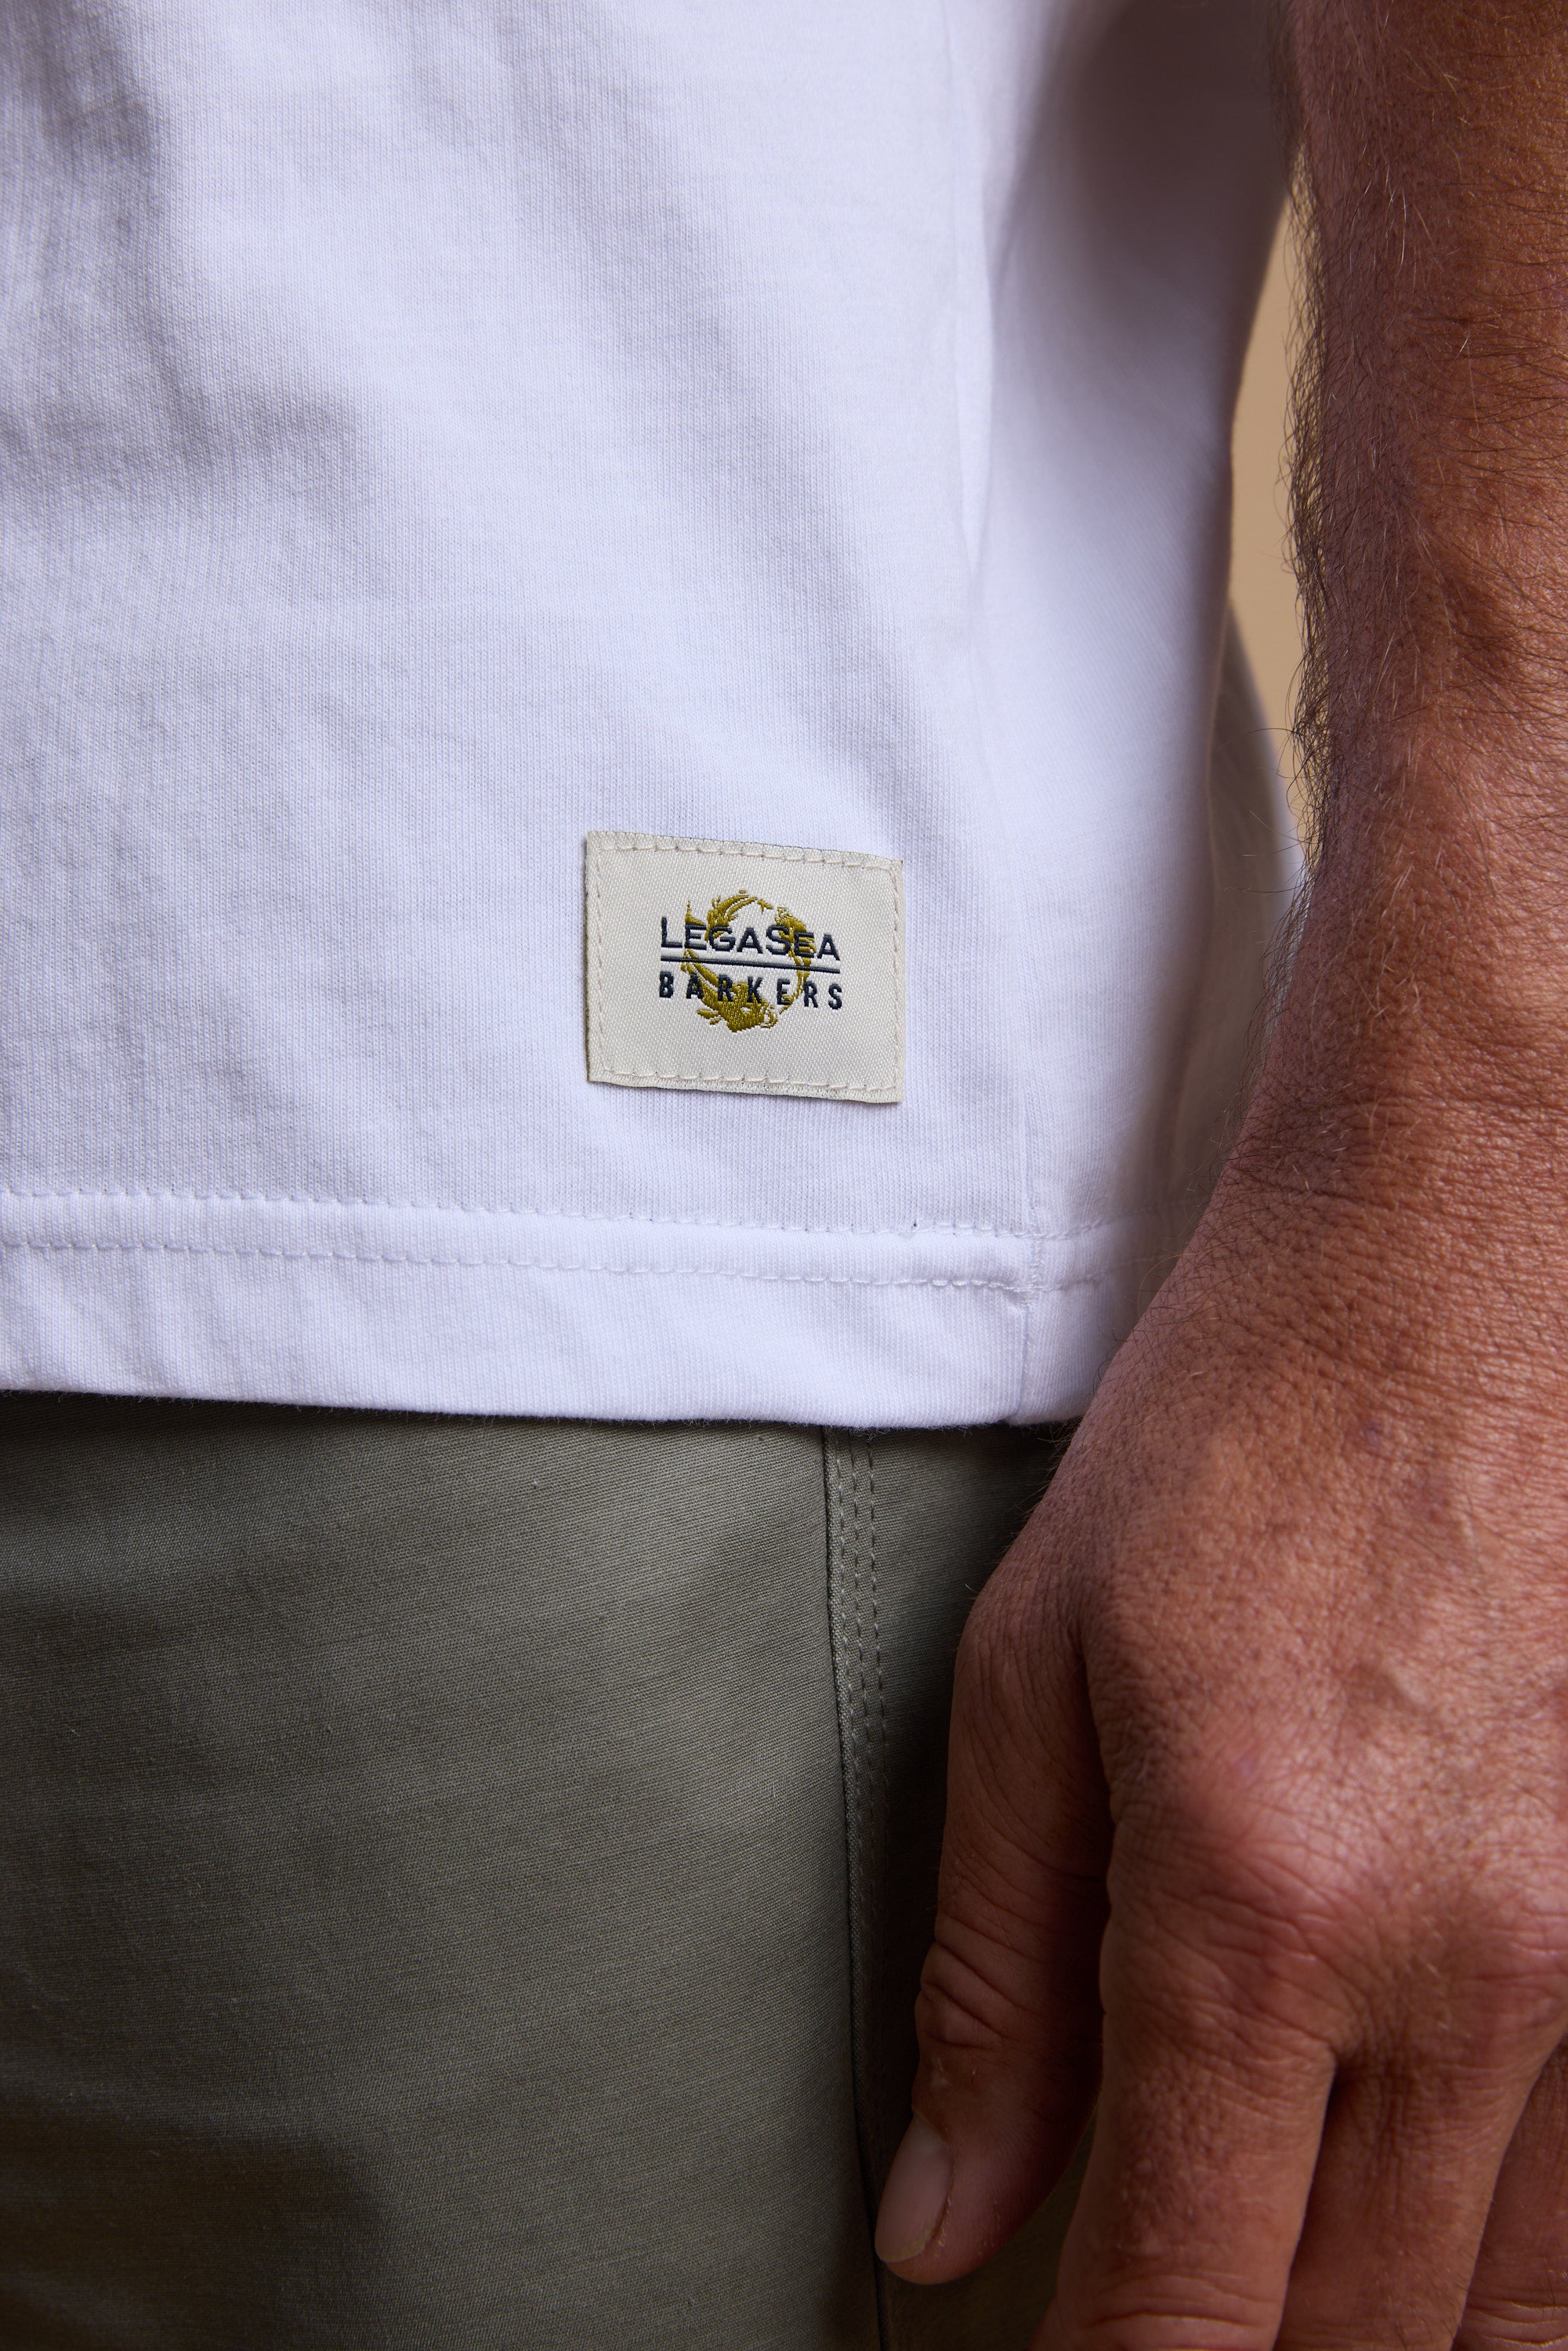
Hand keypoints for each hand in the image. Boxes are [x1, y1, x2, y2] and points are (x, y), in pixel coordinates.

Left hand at [875, 1124, 1567, 2345]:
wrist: (1467, 1264)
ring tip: (1263, 2264)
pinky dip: (1500, 2258)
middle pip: (1350, 2338)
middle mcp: (1467, 1975)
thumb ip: (995, 1970)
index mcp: (1259, 1909)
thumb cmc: (1238, 1438)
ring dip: (1363, 2329)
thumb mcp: (1038, 1670)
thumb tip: (948, 2219)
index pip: (1186, 2307)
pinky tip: (1412, 2211)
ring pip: (1498, 2306)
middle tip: (1145, 2314)